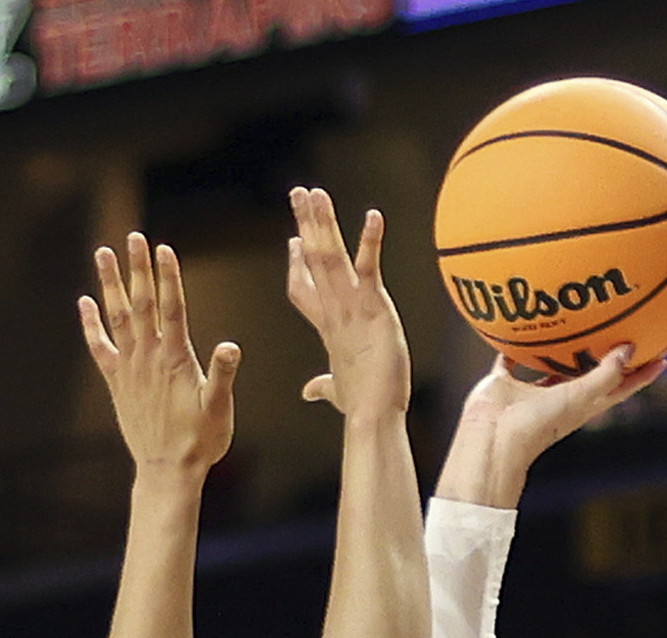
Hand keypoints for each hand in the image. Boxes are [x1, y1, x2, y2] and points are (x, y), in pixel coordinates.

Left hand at [78, 234, 238, 478]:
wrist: (167, 472)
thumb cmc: (200, 442)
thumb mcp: (219, 409)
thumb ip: (223, 376)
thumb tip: (232, 347)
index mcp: (176, 359)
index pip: (172, 308)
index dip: (168, 277)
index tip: (161, 248)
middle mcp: (149, 358)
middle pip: (142, 304)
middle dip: (138, 268)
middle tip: (132, 236)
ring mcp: (130, 369)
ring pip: (118, 317)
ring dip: (110, 284)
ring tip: (103, 252)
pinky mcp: (117, 383)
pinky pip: (100, 348)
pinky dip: (92, 325)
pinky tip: (85, 302)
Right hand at [287, 187, 410, 419]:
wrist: (372, 417)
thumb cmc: (360, 407)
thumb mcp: (338, 390)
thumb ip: (323, 386)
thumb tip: (309, 392)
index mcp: (326, 326)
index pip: (303, 288)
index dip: (297, 265)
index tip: (293, 241)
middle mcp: (333, 312)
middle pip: (312, 260)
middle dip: (305, 225)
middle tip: (299, 193)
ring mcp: (350, 307)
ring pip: (330, 257)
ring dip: (323, 223)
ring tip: (316, 193)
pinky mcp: (372, 307)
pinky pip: (369, 267)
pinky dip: (371, 241)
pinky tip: (373, 215)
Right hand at [434, 344, 663, 508]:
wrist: (494, 441)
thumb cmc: (538, 427)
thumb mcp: (578, 398)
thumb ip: (605, 374)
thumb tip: (630, 348)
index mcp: (581, 405)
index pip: (619, 387)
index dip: (641, 375)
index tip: (662, 358)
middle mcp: (559, 398)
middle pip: (590, 373)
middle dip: (606, 356)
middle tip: (623, 331)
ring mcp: (532, 391)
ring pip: (552, 364)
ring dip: (562, 348)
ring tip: (575, 321)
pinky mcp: (505, 383)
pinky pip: (512, 357)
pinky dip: (514, 344)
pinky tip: (518, 325)